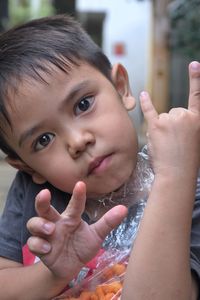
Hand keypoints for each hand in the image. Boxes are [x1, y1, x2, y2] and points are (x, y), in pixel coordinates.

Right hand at [27, 181, 126, 278]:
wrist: (71, 268)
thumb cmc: (82, 246)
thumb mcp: (96, 235)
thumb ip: (107, 222)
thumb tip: (124, 208)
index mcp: (71, 218)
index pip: (74, 205)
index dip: (77, 195)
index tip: (81, 184)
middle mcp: (57, 223)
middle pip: (44, 208)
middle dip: (42, 200)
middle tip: (44, 194)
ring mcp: (47, 235)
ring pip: (33, 223)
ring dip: (40, 224)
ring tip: (51, 229)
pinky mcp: (40, 249)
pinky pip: (33, 243)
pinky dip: (38, 244)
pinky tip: (47, 248)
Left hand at [140, 61, 199, 176]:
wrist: (177, 173)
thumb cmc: (188, 159)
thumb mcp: (196, 138)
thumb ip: (189, 126)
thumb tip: (178, 119)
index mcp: (198, 119)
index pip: (197, 95)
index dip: (196, 79)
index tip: (194, 64)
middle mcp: (184, 115)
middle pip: (174, 112)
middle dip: (173, 125)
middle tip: (175, 142)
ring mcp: (169, 120)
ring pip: (163, 117)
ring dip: (162, 128)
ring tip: (167, 144)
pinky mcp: (155, 126)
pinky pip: (149, 111)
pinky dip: (146, 103)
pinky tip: (143, 94)